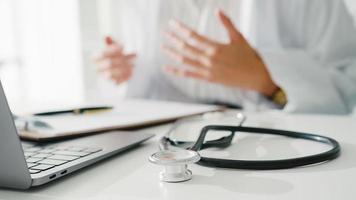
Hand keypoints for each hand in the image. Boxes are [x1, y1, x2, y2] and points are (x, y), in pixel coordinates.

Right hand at [95, 36, 135, 83]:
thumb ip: (111, 43)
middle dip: (121, 59)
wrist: (118, 72)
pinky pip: (118, 81)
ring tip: (133, 65)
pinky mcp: (112, 83)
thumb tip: (106, 36)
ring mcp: (104, 77)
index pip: (102, 53)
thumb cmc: (116, 57)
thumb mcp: (114, 49)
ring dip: (125, 68)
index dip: (113, 49)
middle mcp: (97, 68)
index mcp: (95, 59)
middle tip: (133, 56)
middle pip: (109, 63)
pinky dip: (126, 76)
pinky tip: (132, 72)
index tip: (123, 46)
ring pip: (113, 73)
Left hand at [162, 10, 277, 96]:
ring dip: (173, 54)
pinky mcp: (208, 79)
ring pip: (185, 61)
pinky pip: (189, 75)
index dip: (181, 29)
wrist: (256, 78)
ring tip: (163, 47)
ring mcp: (207, 70)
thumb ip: (227, 24)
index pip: (193, 36)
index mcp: (215, 47)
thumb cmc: (249, 57)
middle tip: (165, 33)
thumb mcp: (239, 38)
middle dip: (174, 39)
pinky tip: (167, 68)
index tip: (173, 23)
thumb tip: (218, 10)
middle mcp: (209, 59)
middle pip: (186, 48)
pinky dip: (177, 72)